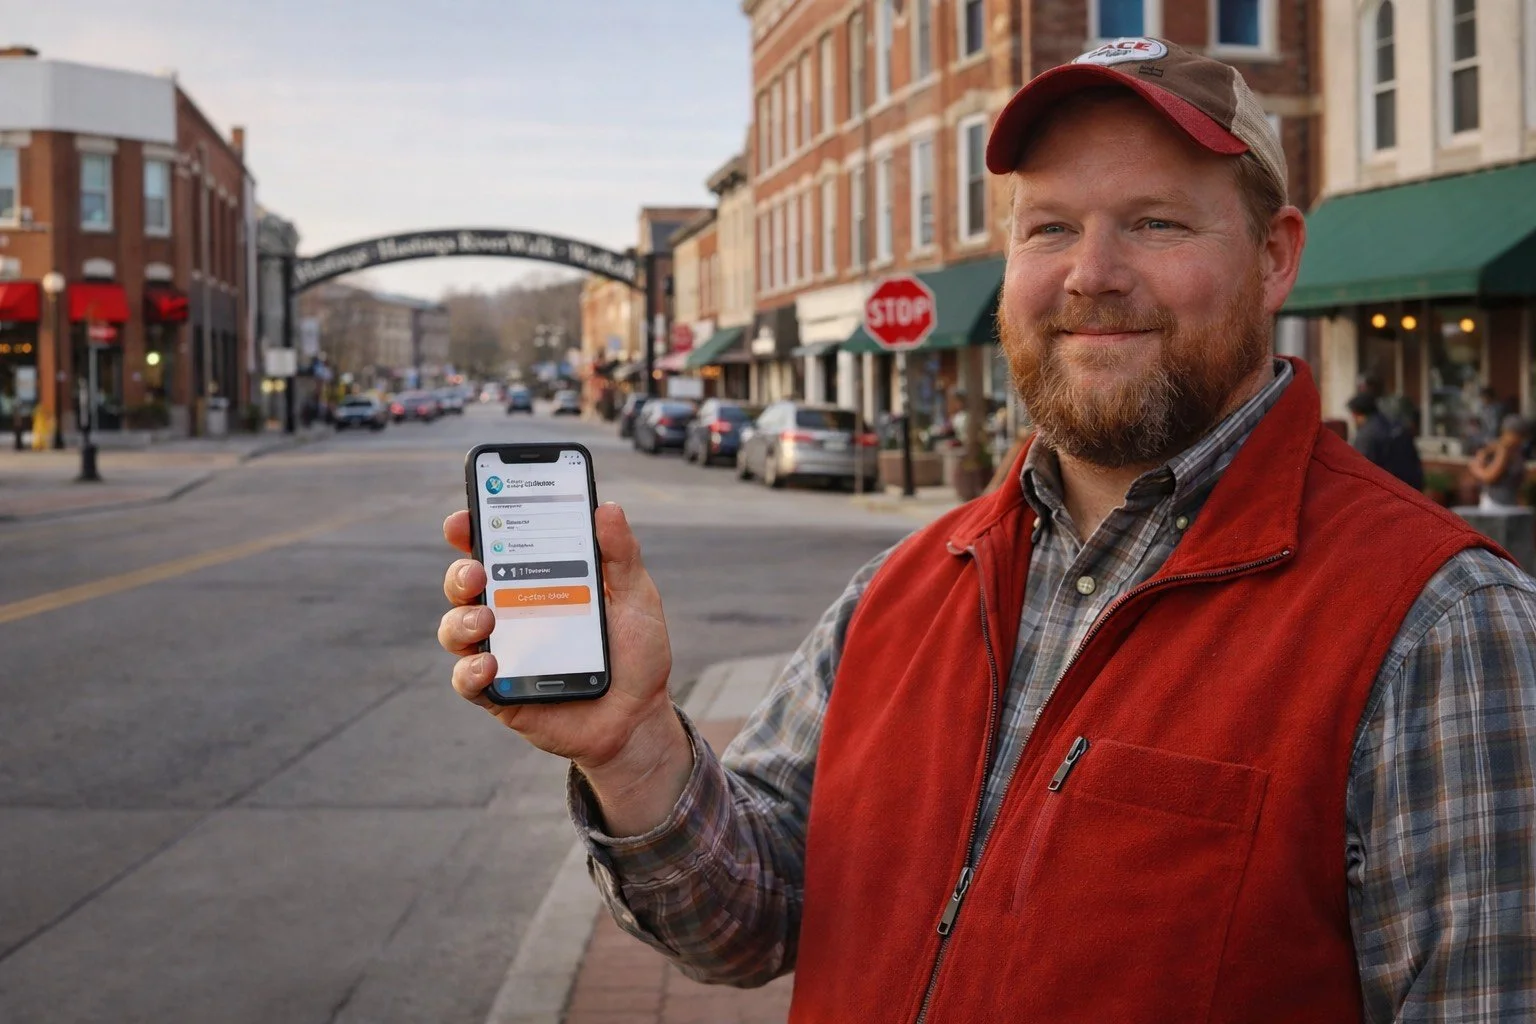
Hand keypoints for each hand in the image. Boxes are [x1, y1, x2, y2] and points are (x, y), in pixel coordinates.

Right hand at [438, 505, 690, 833]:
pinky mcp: (499, 692)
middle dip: (460, 573)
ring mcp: (501, 652)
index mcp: (538, 579)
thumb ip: (621, 555)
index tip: (464, 519)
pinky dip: (470, 671)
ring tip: (486, 620)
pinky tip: (489, 665)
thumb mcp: (636, 597)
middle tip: (476, 572)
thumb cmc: (636, 651)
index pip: (494, 546)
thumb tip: (609, 508)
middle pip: (465, 584)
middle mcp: (511, 611)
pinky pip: (467, 680)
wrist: (640, 715)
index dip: (472, 528)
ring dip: (461, 620)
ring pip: (456, 628)